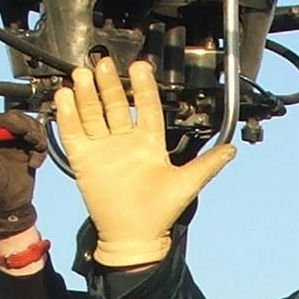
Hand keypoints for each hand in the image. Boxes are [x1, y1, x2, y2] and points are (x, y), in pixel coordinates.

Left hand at [0, 110, 46, 238]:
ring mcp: (16, 140)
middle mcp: (1, 135)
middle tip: (35, 143)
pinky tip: (35, 164)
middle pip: (19, 119)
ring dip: (39, 138)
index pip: (1, 120)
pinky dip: (42, 149)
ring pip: (32, 127)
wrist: (7, 207)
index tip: (24, 132)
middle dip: (30, 128)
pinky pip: (40, 139)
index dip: (13, 122)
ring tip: (36, 155)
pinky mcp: (29, 148)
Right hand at [52, 57, 234, 267]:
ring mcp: (104, 148)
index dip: (143, 87)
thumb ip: (207, 164)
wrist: (133, 236)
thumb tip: (233, 149)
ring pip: (93, 114)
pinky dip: (69, 115)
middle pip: (115, 104)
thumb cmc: (160, 212)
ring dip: (87, 93)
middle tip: (104, 62)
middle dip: (109, 83)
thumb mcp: (186, 184)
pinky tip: (64, 96)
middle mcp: (125, 141)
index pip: (147, 107)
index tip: (140, 67)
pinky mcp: (84, 159)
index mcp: (150, 143)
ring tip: (82, 74)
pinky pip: (74, 133)